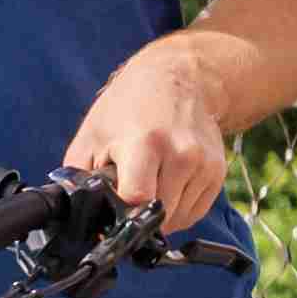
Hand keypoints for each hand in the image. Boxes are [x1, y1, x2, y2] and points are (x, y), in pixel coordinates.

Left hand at [63, 38, 235, 231]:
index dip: (121, 212)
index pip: (137, 200)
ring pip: (178, 219)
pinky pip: (194, 213)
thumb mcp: (90, 136)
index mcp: (145, 144)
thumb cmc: (127, 107)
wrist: (175, 78)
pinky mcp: (218, 172)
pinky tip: (166, 185)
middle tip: (128, 189)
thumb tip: (78, 213)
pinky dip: (177, 209)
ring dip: (159, 213)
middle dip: (138, 213)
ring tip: (149, 182)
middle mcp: (182, 155)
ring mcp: (204, 164)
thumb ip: (81, 177)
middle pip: (159, 215)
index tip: (113, 209)